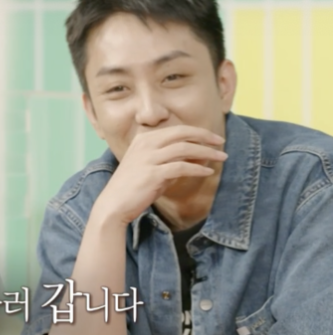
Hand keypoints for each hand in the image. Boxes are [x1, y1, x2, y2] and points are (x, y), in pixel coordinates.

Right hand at [94, 125, 226, 226]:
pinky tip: (208, 172)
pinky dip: (197, 169)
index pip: (176, 129)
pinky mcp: (153, 173)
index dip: (197, 132)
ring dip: (206, 153)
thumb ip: (172, 161)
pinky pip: (181, 167)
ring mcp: (148, 158)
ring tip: (221, 157)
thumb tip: (199, 158)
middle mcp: (145, 144)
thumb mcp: (152, 168)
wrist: (114, 204)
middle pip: (182, 133)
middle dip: (204, 136)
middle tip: (221, 142)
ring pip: (184, 148)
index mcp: (144, 139)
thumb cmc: (133, 187)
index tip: (213, 139)